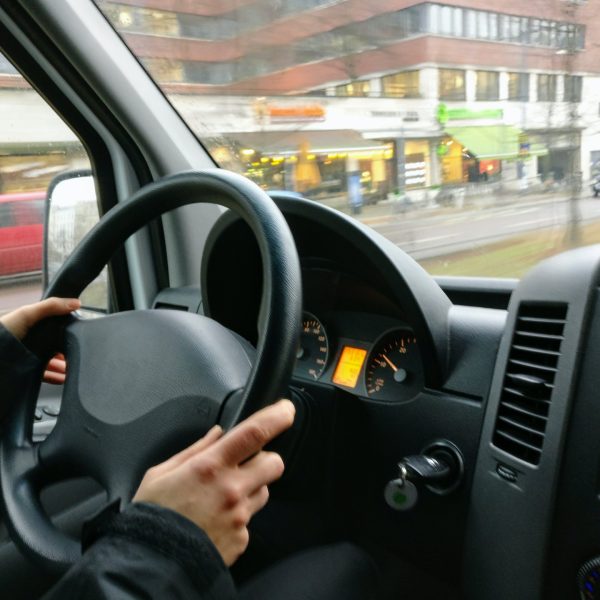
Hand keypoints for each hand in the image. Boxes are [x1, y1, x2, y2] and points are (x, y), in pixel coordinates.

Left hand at [1, 297, 79, 383]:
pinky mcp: (25, 370)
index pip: (56, 328)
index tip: (80, 336)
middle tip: (79, 356)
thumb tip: (76, 303)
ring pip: (51, 362)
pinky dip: (55, 377)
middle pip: (55, 346)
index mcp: (33, 325)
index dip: (68, 332)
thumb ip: (51, 306)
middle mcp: (32, 341)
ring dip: (63, 366)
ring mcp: (29, 356)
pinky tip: (62, 379)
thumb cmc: (2, 332)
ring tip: (73, 371)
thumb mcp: (27, 314)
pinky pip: (43, 374)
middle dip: (68, 352)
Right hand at [133, 399, 295, 565]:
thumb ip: (194, 450)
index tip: (285, 409)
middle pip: (274, 463)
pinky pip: (250, 520)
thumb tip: (217, 433)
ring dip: (252, 488)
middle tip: (245, 464)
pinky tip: (216, 521)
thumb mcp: (161, 474)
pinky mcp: (241, 539)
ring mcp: (239, 516)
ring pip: (264, 491)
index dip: (277, 417)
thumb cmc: (152, 517)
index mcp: (210, 466)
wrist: (151, 565)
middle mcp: (231, 489)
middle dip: (265, 459)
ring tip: (222, 498)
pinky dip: (238, 518)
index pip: (255, 433)